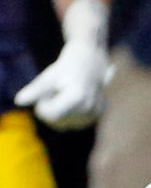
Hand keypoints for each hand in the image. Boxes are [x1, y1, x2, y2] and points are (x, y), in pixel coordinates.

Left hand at [16, 0, 110, 128]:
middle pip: (56, 122)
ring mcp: (94, 114)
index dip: (43, 105)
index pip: (50, 116)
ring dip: (59, 112)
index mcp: (77, 98)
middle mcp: (89, 108)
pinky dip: (69, 114)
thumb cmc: (65, 68)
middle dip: (51, 108)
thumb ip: (35, 90)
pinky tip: (73, 100)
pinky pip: (72, 123)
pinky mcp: (96, 116)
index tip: (46, 92)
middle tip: (57, 91)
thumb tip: (18, 101)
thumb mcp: (48, 76)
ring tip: (65, 95)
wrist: (91, 62)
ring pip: (64, 124)